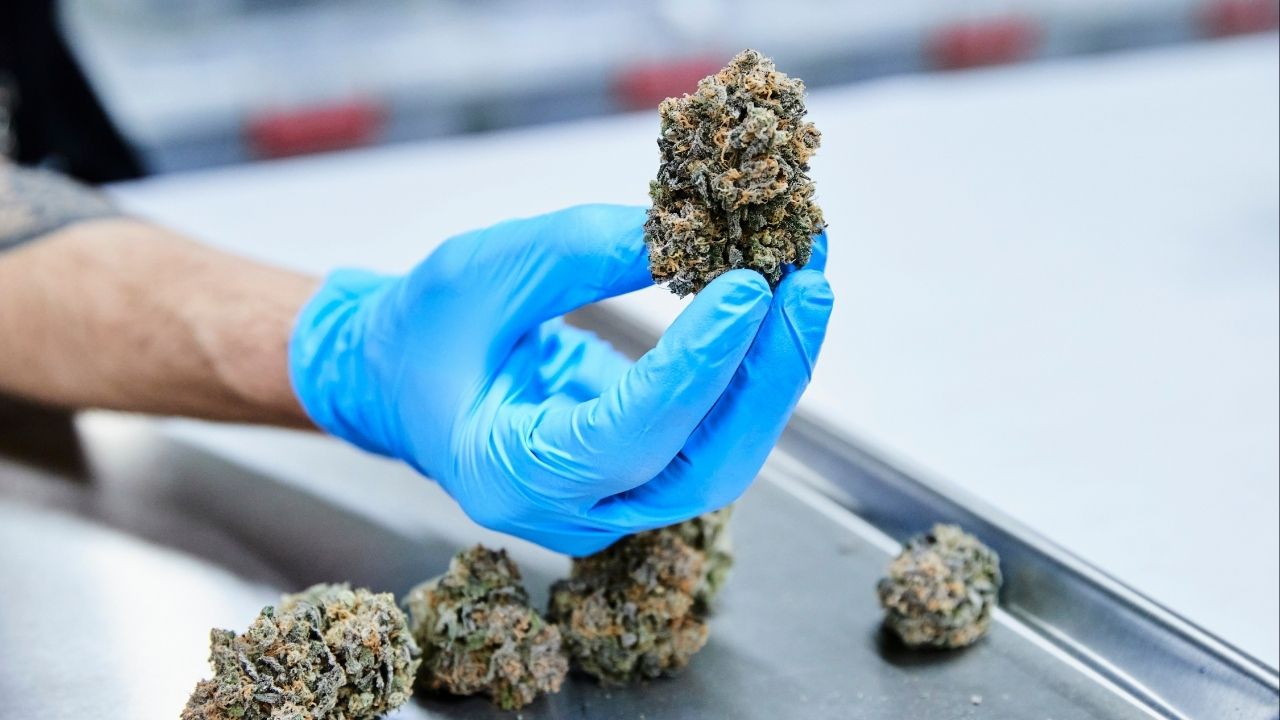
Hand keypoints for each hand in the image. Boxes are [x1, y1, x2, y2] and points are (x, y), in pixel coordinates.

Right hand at [289, 205, 831, 554]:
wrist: (402, 380)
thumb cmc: (424, 330)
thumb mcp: (480, 270)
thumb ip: (577, 253)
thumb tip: (688, 232)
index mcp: (506, 475)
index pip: (623, 437)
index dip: (694, 369)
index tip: (748, 292)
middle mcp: (570, 511)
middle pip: (699, 466)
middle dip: (764, 375)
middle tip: (807, 282)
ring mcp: (614, 503)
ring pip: (721, 457)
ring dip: (772, 370)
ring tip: (807, 278)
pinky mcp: (643, 477)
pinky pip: (714, 433)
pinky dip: (751, 370)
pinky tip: (778, 305)